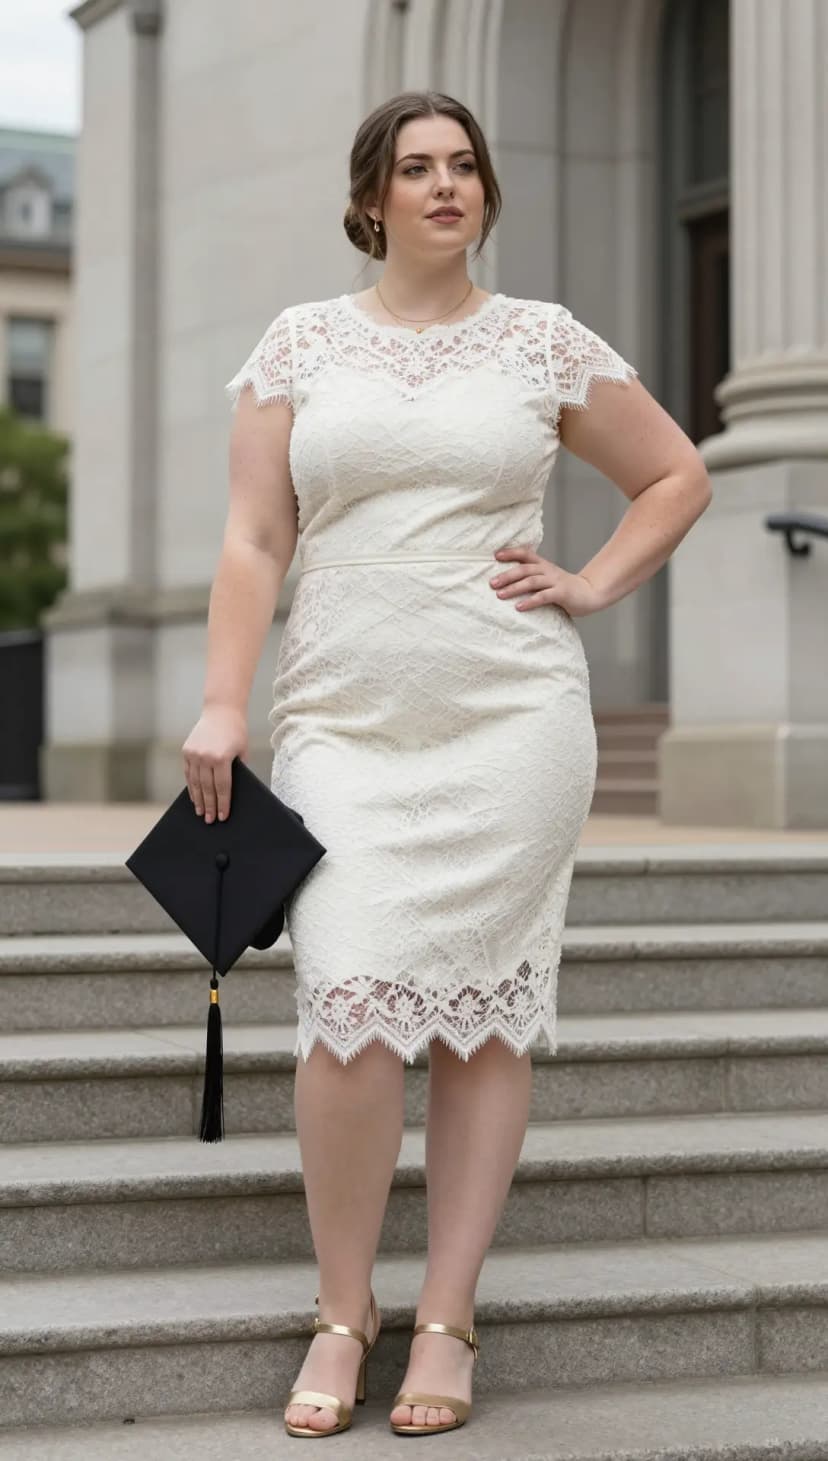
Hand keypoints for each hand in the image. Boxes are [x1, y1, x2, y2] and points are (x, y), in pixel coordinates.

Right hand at [182, 704, 247, 822]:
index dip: (222, 804)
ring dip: (198, 800)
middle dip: (209, 806)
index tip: (222, 816)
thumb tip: (231, 790)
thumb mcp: (242, 751)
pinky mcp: (186, 751)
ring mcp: (194, 754)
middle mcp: (205, 757)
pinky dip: (191, 786)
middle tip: (210, 820)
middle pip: (207, 788)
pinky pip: (188, 773)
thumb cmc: (236, 731)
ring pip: (195, 783)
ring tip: (200, 813)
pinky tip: (194, 797)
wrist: (221, 711)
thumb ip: (237, 769)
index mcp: (221, 758)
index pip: (222, 787)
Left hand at [489, 544, 604, 617]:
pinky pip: (543, 596)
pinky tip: (519, 607)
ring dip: (514, 588)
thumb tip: (507, 583)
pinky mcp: (562, 594)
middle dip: (506, 575)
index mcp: (544, 565)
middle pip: (525, 569)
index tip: (496, 556)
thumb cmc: (564, 589)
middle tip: (491, 583)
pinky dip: (530, 601)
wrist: (590, 594)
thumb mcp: (548, 579)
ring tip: (500, 595)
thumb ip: (532, 578)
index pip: (526, 554)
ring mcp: (555, 581)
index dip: (511, 553)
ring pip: (532, 581)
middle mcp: (548, 571)